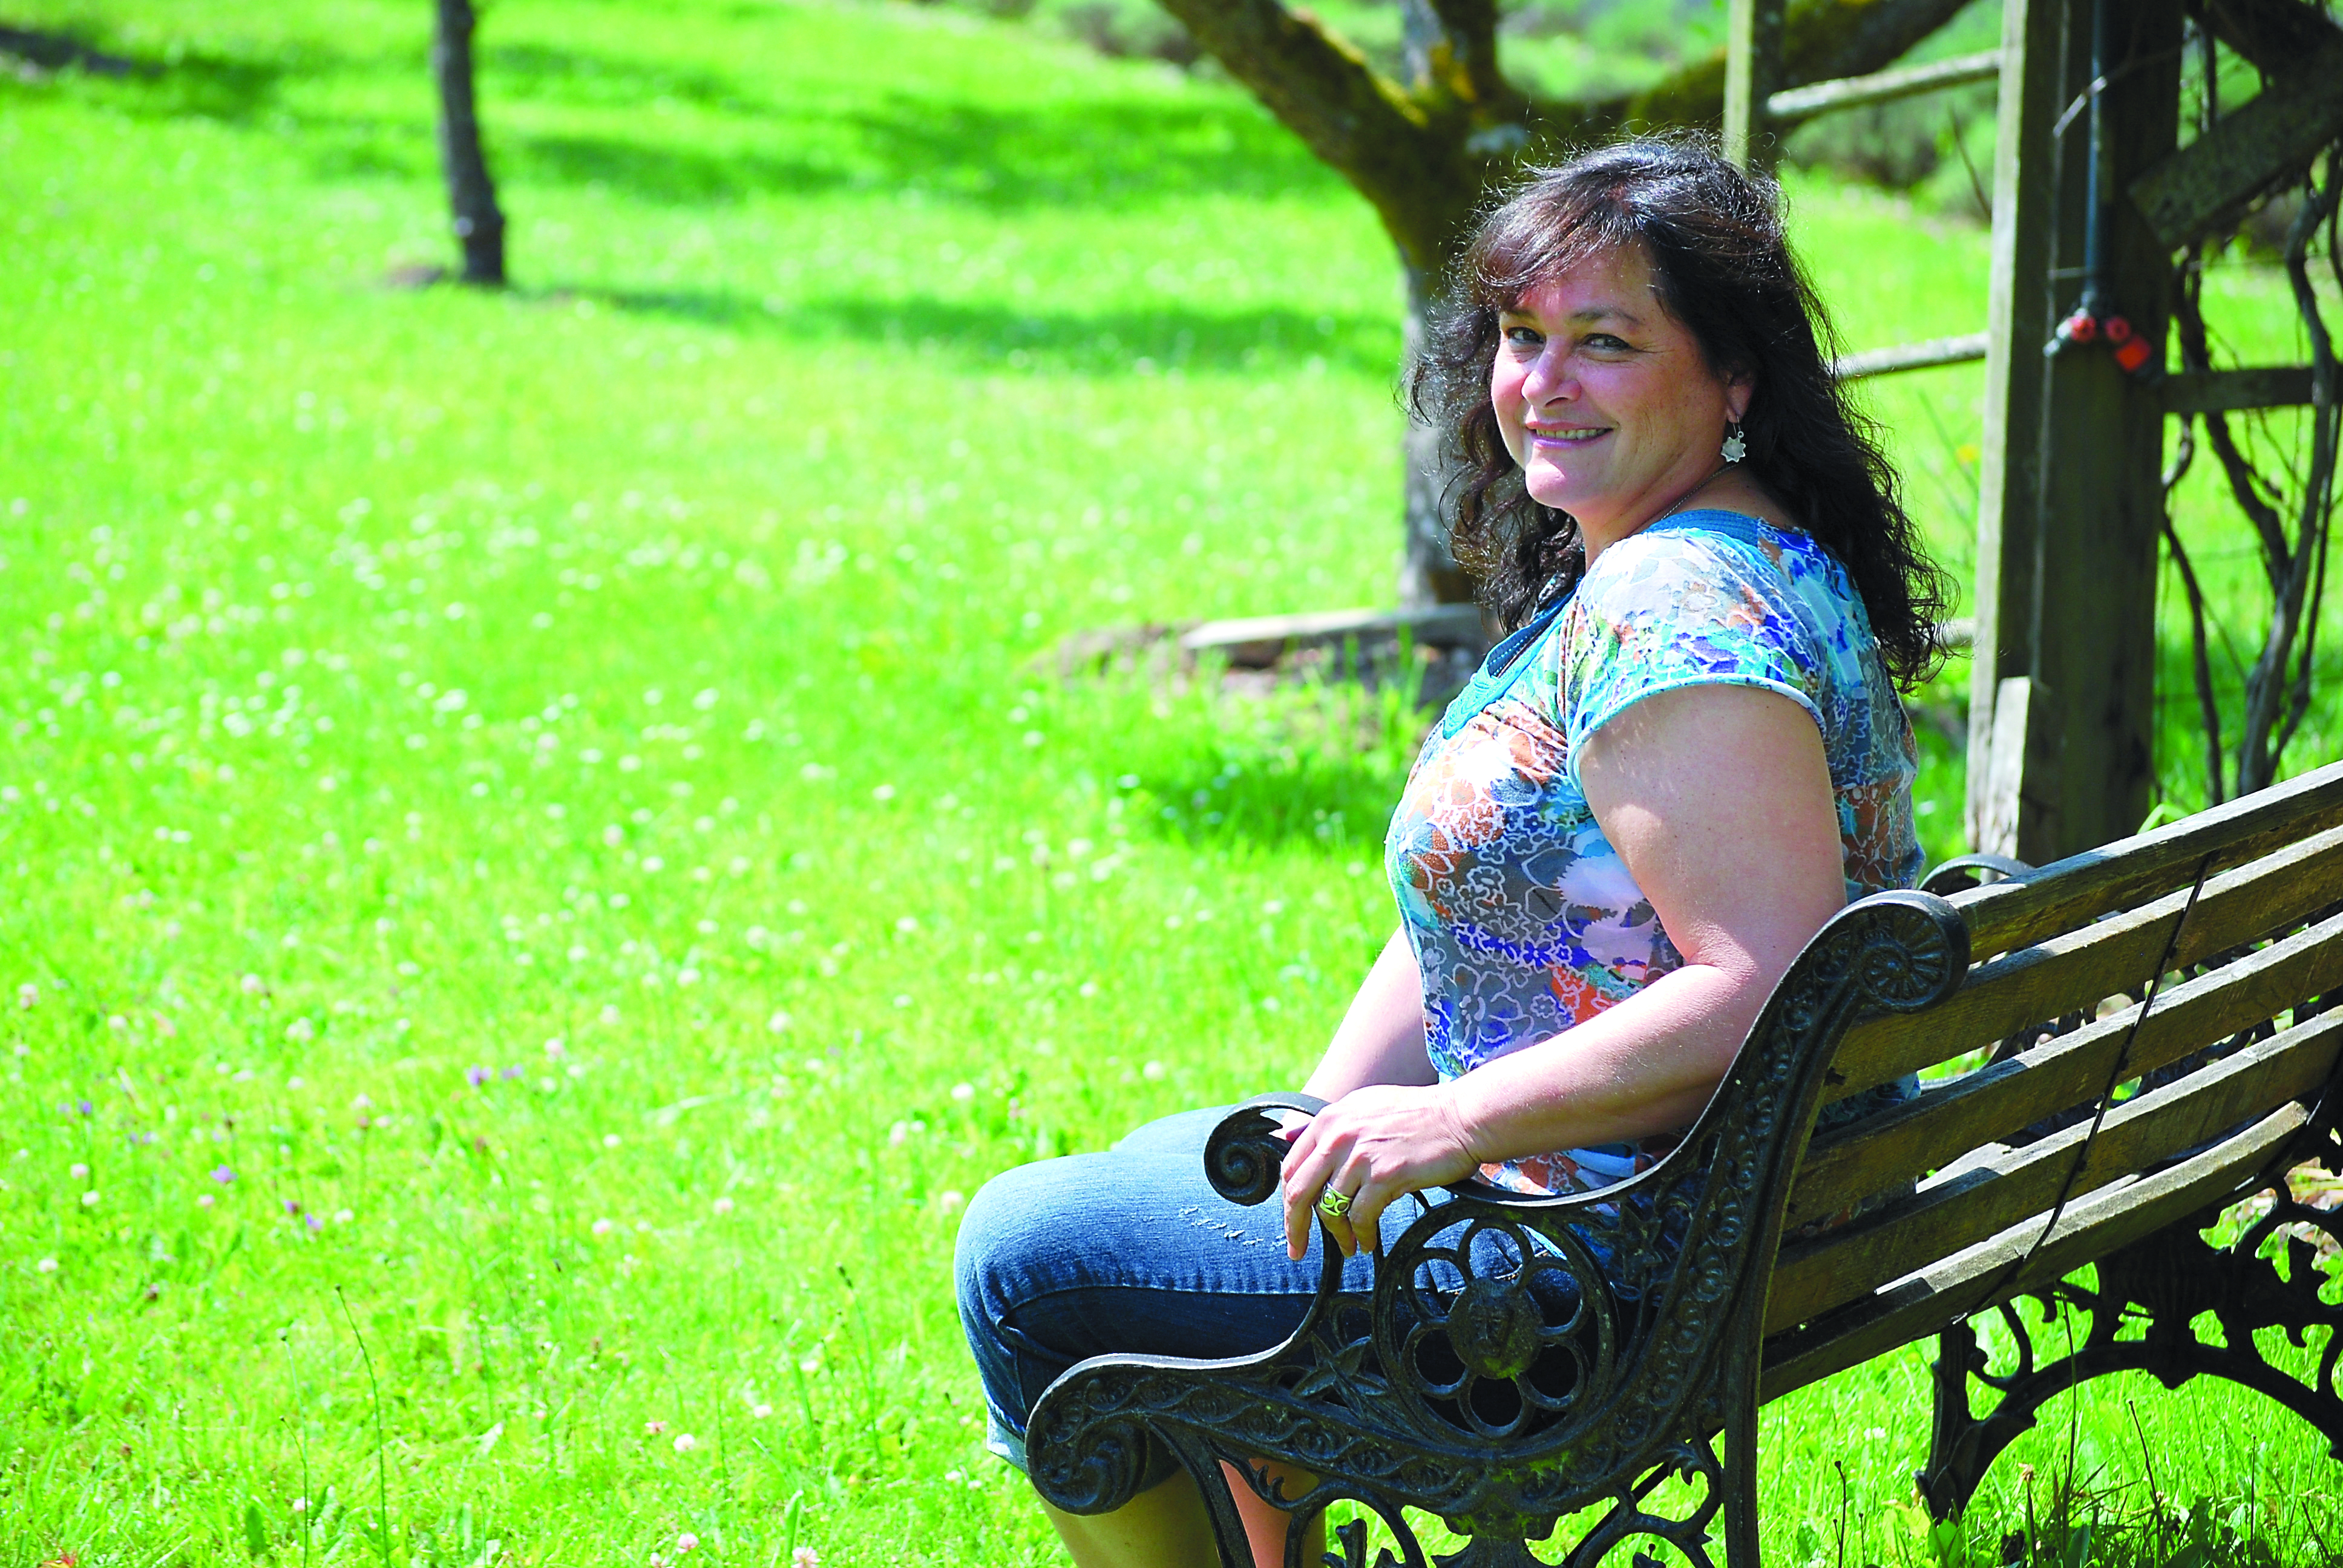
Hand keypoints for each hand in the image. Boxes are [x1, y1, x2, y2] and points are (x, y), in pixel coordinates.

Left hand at [1279, 1083, 1480, 1259]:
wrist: (1461, 1117)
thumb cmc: (1417, 1115)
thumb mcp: (1362, 1107)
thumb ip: (1325, 1125)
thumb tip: (1285, 1136)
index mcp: (1330, 1119)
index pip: (1291, 1166)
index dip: (1287, 1199)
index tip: (1292, 1220)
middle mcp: (1339, 1135)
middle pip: (1299, 1192)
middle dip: (1295, 1227)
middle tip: (1298, 1250)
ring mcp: (1361, 1156)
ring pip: (1331, 1208)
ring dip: (1338, 1235)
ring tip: (1349, 1246)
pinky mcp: (1385, 1175)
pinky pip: (1361, 1216)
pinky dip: (1362, 1235)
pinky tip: (1368, 1242)